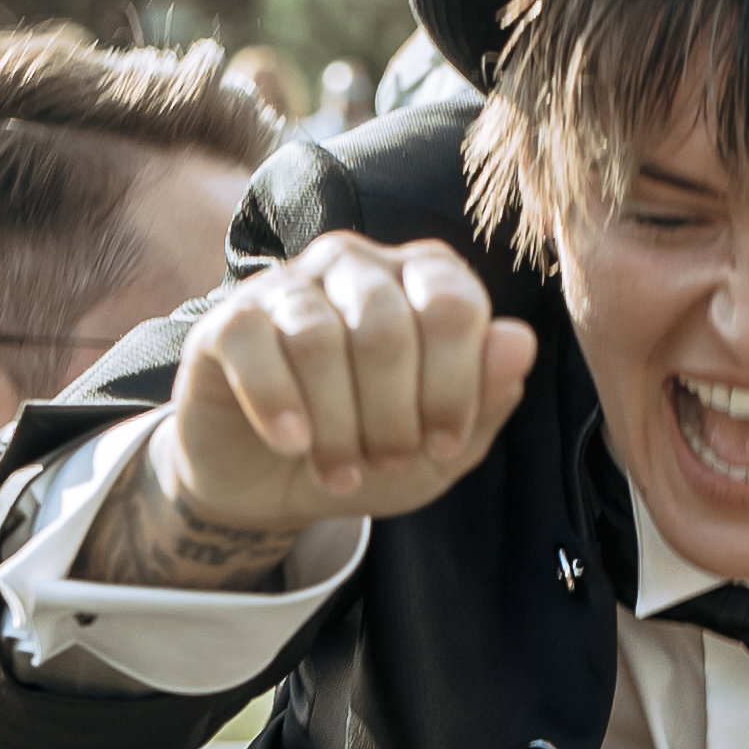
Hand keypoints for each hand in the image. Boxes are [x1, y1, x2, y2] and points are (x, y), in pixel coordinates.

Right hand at [162, 236, 533, 542]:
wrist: (268, 483)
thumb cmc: (367, 452)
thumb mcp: (439, 449)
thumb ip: (487, 398)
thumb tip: (519, 342)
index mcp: (421, 279)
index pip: (454, 307)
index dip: (455, 387)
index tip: (442, 445)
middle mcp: (356, 264)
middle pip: (388, 326)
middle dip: (393, 417)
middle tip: (386, 462)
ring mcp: (288, 285)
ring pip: (320, 340)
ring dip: (338, 426)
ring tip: (341, 473)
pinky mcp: (229, 320)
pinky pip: (257, 346)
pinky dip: (279, 405)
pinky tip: (292, 443)